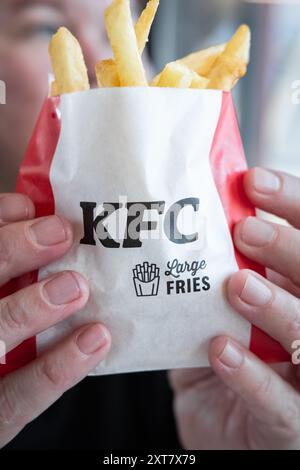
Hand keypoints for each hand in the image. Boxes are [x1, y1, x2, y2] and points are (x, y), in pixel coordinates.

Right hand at [0, 193, 110, 447]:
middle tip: (59, 233)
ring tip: (77, 286)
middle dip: (10, 254)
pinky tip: (95, 340)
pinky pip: (21, 396)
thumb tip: (33, 214)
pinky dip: (59, 366)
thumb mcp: (8, 292)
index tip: (26, 206)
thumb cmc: (9, 333)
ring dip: (32, 308)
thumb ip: (12, 264)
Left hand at [171, 168, 299, 449]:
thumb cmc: (219, 354)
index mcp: (296, 290)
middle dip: (288, 248)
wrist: (217, 423)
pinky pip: (280, 403)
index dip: (293, 205)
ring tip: (236, 284)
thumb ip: (213, 272)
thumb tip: (184, 215)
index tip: (254, 182)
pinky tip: (221, 349)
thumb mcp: (214, 307)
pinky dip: (251, 374)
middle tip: (245, 228)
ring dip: (276, 306)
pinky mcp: (290, 426)